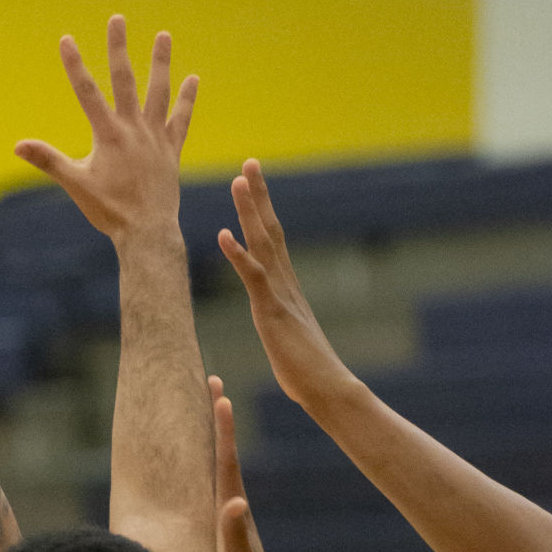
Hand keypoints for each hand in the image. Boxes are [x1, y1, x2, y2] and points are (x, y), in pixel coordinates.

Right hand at [15, 19, 196, 241]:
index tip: (66, 39)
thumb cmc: (109, 211)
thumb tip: (18, 145)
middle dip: (118, 48)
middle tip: (117, 19)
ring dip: (160, 62)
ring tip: (164, 35)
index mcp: (108, 135)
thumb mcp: (75, 184)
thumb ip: (48, 160)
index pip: (87, 92)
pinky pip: (181, 119)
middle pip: (125, 80)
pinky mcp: (171, 150)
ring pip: (159, 92)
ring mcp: (155, 137)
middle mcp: (134, 129)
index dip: (74, 65)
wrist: (146, 232)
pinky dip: (186, 99)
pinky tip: (192, 78)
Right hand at [211, 374, 291, 551]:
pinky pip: (211, 490)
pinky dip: (205, 470)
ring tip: (203, 415)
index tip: (218, 392)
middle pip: (222, 453)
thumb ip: (236, 535)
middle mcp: (232, 506)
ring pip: (216, 469)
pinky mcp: (224, 531)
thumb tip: (236, 502)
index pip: (226, 458)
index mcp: (232, 508)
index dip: (221, 426)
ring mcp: (230, 518)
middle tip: (211, 384)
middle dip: (215, 419)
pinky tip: (200, 470)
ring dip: (210, 440)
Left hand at [218, 160, 359, 411]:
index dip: (262, 211)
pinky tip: (224, 234)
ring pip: (264, 244)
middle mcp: (285, 283)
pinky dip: (239, 255)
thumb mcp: (287, 340)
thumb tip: (279, 324)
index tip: (254, 184)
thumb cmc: (307, 373)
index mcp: (286, 288)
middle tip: (250, 162)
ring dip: (250, 211)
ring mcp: (280, 295)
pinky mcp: (273, 312)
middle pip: (271, 230)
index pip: (274, 240)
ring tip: (238, 180)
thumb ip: (280, 324)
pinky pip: (254, 278)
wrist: (327, 388)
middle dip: (259, 196)